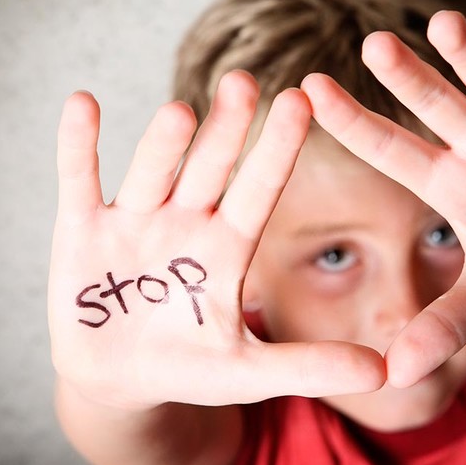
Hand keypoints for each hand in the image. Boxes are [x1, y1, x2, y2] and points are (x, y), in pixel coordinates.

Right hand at [48, 71, 384, 409]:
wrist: (119, 380)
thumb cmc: (189, 368)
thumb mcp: (249, 372)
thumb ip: (311, 367)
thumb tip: (386, 373)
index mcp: (229, 246)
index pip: (259, 189)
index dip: (277, 150)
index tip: (302, 101)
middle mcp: (185, 221)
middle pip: (209, 168)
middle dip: (226, 130)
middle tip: (246, 83)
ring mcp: (133, 221)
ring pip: (151, 172)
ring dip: (163, 144)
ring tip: (181, 113)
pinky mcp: (81, 229)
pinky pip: (80, 181)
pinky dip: (79, 146)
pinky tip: (82, 104)